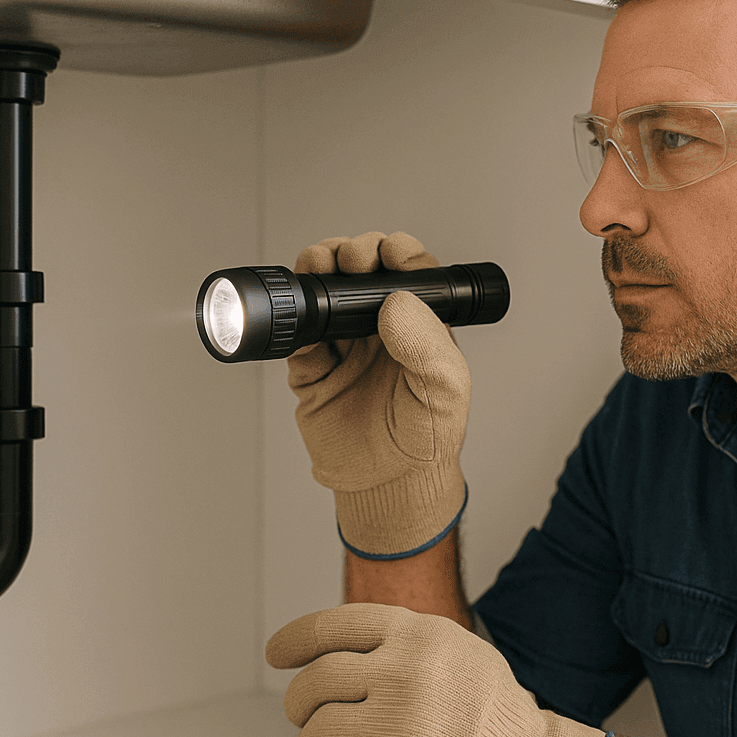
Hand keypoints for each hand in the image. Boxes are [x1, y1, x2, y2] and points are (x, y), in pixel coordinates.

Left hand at [266, 602, 610, 736]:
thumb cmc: (495, 716)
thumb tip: (344, 647)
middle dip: (298, 701)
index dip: (295, 639)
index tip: (278, 652)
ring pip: (314, 730)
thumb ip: (404, 644)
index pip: (332, 627)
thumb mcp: (457, 651)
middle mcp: (401, 675)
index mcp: (417, 636)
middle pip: (315, 681)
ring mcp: (391, 726)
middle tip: (301, 712)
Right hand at [287, 232, 469, 556]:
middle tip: (349, 258)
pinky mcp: (311, 370)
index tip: (387, 250)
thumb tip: (397, 302)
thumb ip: (427, 346)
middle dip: (350, 253)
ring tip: (317, 266)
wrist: (387, 486)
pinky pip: (296, 337)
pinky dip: (292, 321)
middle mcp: (380, 329)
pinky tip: (300, 318)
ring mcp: (343, 347)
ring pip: (324, 294)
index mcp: (419, 325)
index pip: (408, 272)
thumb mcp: (444, 391)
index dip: (396, 252)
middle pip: (360, 272)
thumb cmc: (426, 439)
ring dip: (317, 271)